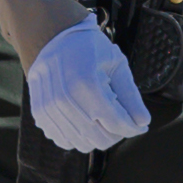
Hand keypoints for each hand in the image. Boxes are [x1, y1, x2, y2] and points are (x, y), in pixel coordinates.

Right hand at [27, 25, 152, 150]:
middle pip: (100, 138)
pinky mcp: (40, 114)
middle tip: (122, 120)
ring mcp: (50, 109)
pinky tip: (85, 121)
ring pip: (83, 144)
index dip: (132, 128)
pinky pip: (64, 141)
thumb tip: (143, 122)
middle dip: (118, 134)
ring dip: (99, 137)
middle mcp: (65, 99)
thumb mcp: (117, 64)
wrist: (53, 38)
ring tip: (103, 118)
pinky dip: (79, 137)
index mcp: (88, 84)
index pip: (117, 122)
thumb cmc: (89, 49)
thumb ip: (131, 96)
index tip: (139, 126)